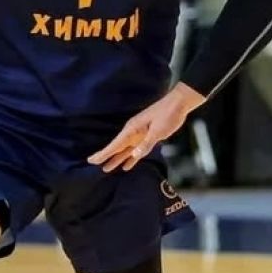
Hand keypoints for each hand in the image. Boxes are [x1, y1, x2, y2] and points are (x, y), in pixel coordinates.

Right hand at [88, 84, 203, 172]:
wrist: (179, 103)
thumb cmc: (168, 114)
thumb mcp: (158, 130)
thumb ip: (146, 144)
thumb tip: (134, 155)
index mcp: (133, 129)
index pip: (115, 144)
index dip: (103, 153)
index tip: (92, 160)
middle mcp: (133, 132)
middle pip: (117, 147)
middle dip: (106, 156)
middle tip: (94, 164)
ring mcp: (140, 134)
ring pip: (125, 150)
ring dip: (117, 159)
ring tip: (107, 169)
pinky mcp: (148, 136)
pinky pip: (136, 149)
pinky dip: (131, 158)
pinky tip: (128, 165)